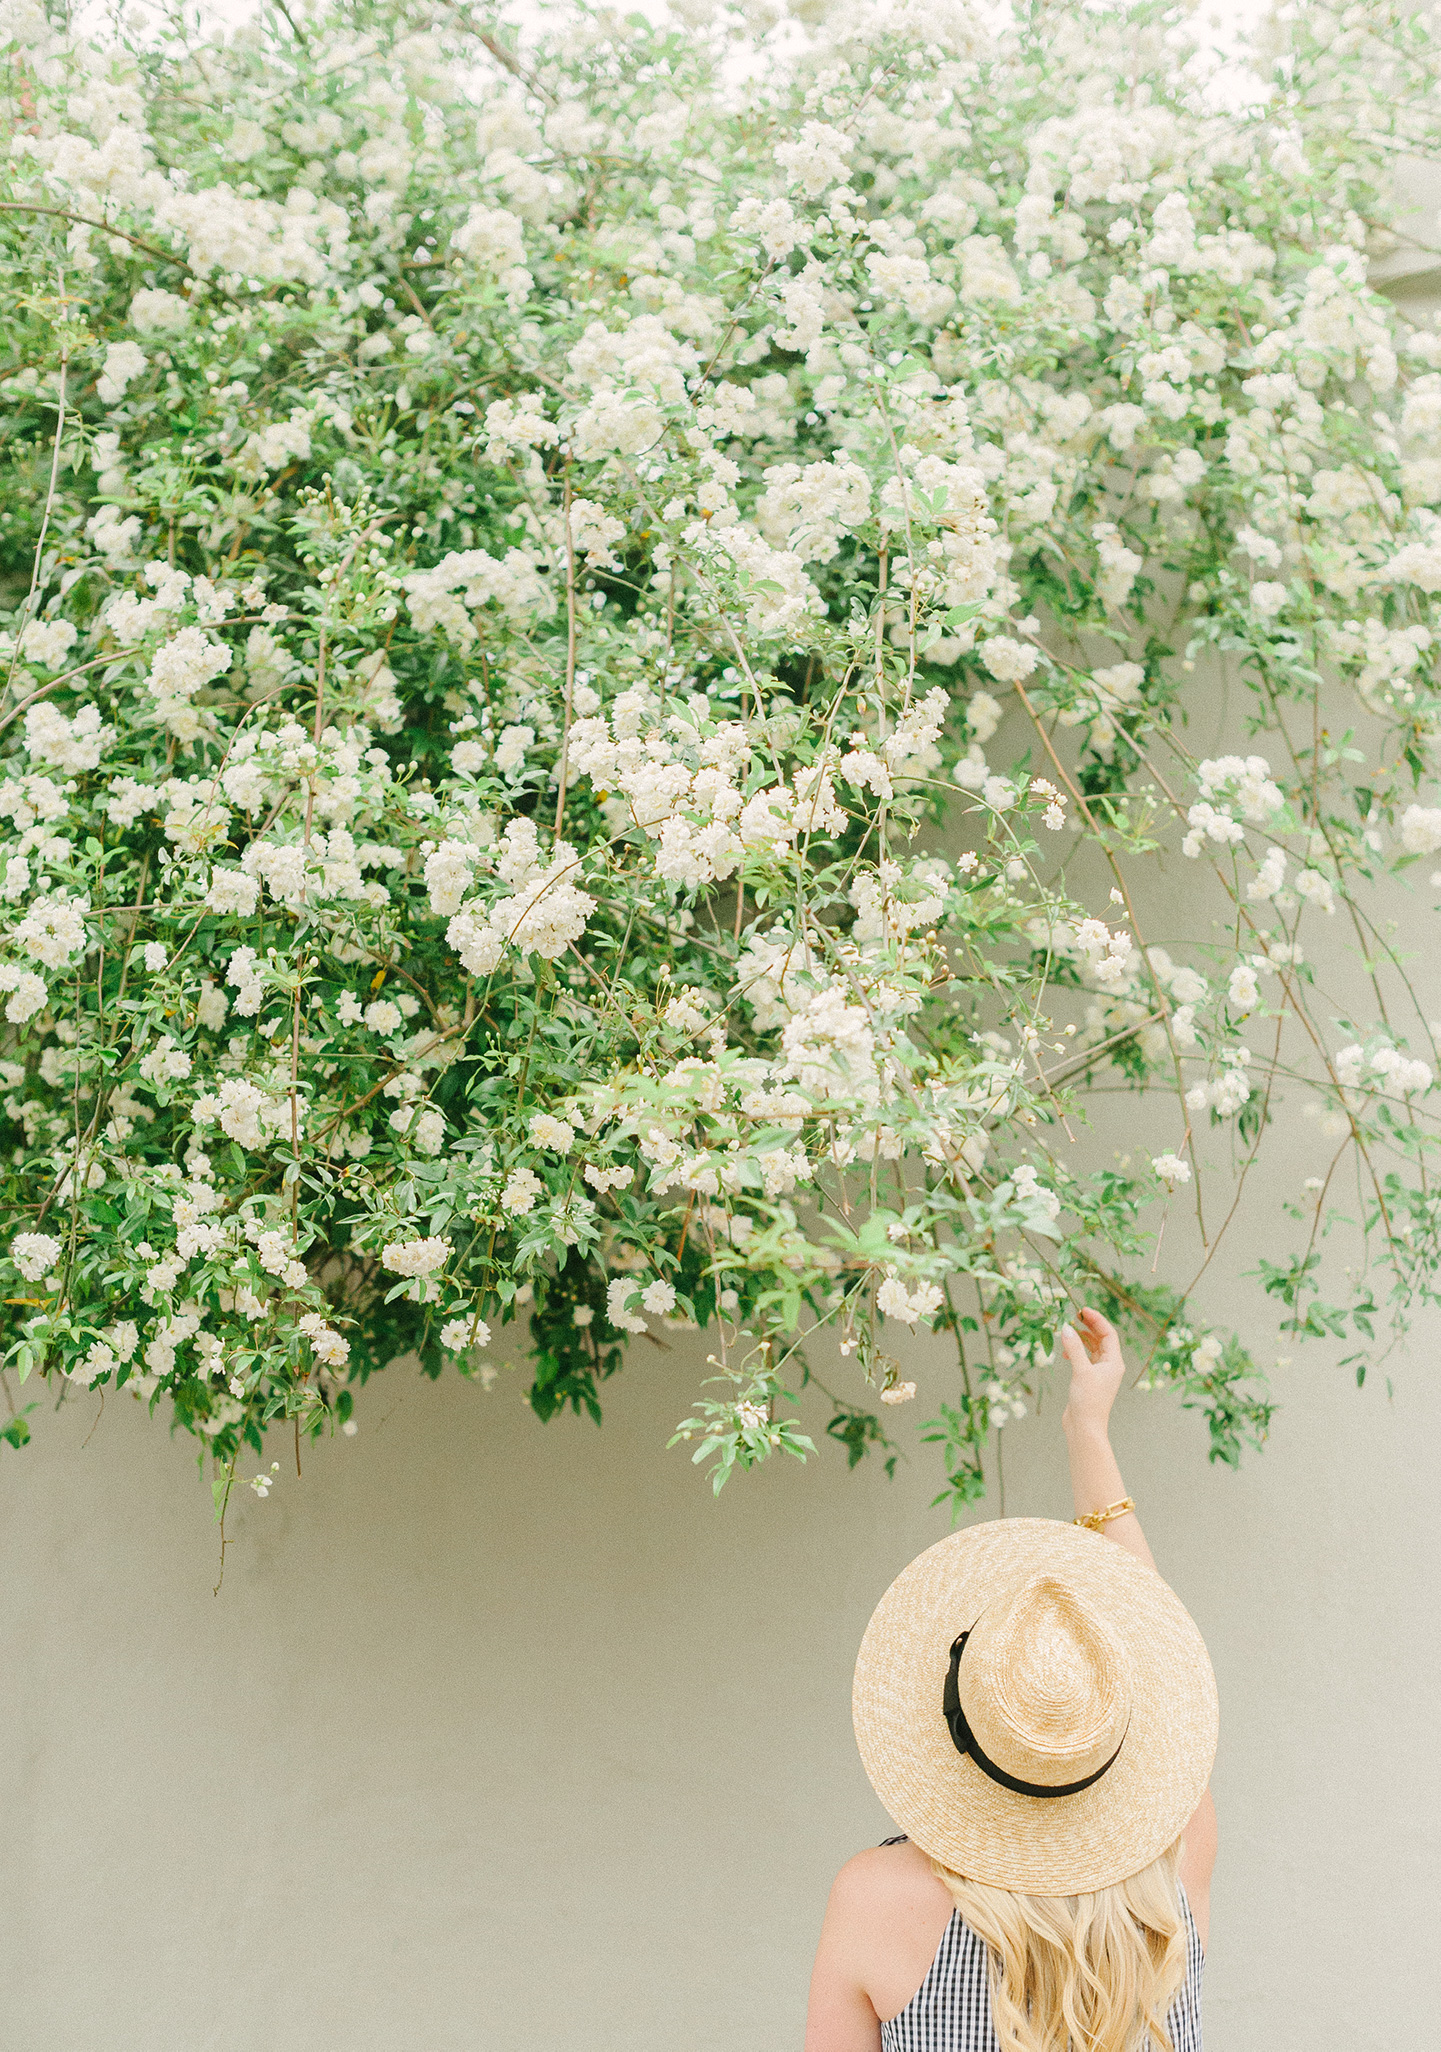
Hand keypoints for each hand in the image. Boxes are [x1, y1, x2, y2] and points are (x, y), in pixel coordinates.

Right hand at [1059, 1306, 1125, 1437]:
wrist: (1085, 1427)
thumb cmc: (1088, 1400)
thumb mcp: (1081, 1371)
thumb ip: (1074, 1348)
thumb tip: (1066, 1327)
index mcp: (1114, 1362)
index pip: (1109, 1334)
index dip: (1097, 1320)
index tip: (1082, 1310)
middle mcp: (1110, 1366)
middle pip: (1101, 1339)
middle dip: (1089, 1327)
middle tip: (1074, 1315)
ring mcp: (1100, 1373)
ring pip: (1092, 1349)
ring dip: (1081, 1339)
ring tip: (1068, 1330)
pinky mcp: (1089, 1380)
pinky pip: (1085, 1359)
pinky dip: (1076, 1351)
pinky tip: (1066, 1351)